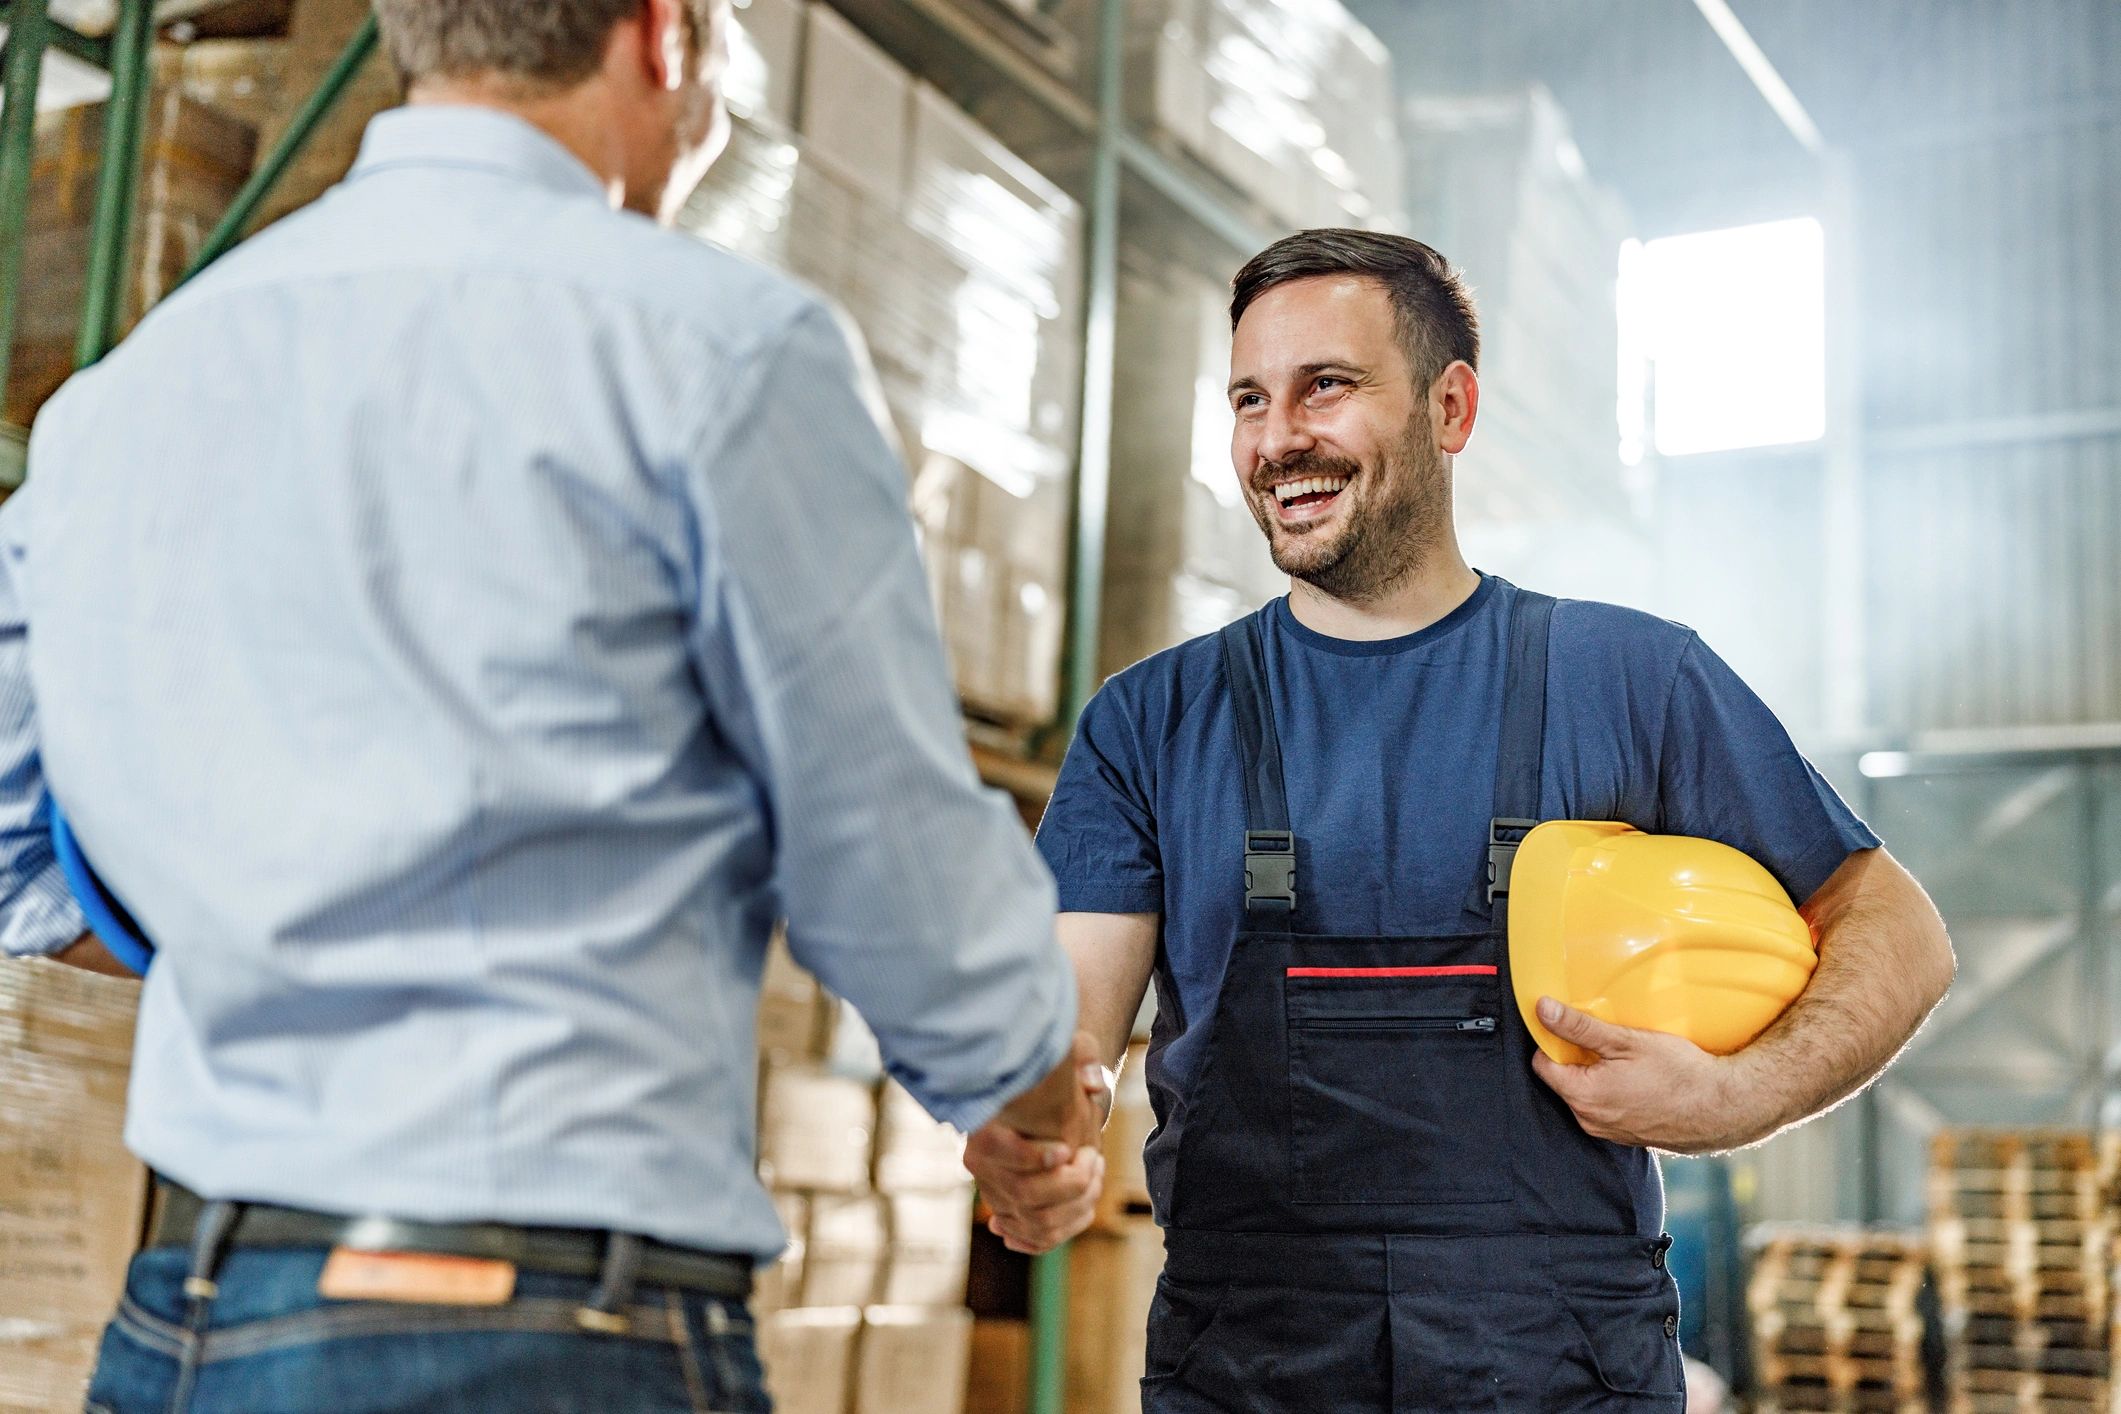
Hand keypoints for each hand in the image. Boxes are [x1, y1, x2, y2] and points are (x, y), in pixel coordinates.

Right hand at [967, 1035, 1110, 1254]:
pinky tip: (1083, 1208)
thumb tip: (1094, 1083)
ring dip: (1078, 1206)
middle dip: (1071, 1183)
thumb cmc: (1051, 1074)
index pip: (997, 1151)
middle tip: (1093, 1158)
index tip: (1069, 1148)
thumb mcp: (1064, 1050)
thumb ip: (1081, 1056)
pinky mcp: (1011, 1213)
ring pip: (1039, 1222)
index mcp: (984, 1126)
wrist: (1040, 1104)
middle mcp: (982, 1166)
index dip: (1034, 1157)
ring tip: (1095, 1174)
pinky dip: (1063, 1231)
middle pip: (1024, 1195)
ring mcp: (996, 1194)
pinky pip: (1037, 1237)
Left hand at [1530, 998, 1761, 1154]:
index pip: (1543, 1064)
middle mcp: (1590, 1120)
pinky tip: (1639, 1080)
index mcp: (1583, 1096)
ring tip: (1627, 1061)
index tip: (1572, 1027)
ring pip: (1587, 1095)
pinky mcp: (1628, 1136)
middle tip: (1607, 1042)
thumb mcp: (1625, 1041)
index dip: (1554, 1041)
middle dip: (1578, 1059)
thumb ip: (1579, 1026)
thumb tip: (1543, 1009)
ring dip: (1598, 1076)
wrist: (1724, 1108)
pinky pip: (1608, 1110)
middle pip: (1564, 1080)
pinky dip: (1615, 1093)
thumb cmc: (1679, 1073)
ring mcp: (1609, 1132)